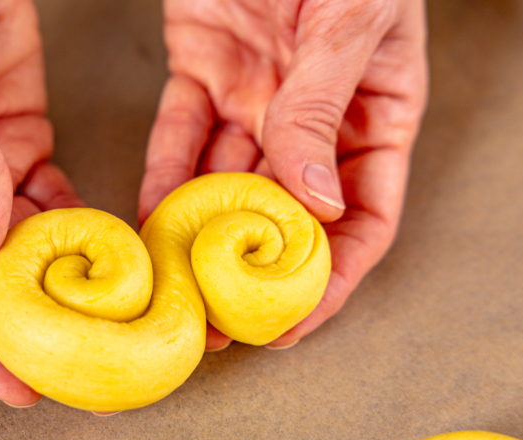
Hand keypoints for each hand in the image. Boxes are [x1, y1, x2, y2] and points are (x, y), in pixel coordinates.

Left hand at [139, 0, 427, 349]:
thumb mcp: (348, 24)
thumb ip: (325, 110)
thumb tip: (318, 205)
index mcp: (374, 113)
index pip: (364, 217)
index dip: (334, 278)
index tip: (294, 324)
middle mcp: (314, 118)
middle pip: (288, 215)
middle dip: (255, 276)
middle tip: (221, 326)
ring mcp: (258, 99)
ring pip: (228, 184)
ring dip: (201, 239)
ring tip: (176, 292)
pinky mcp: (204, 71)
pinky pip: (181, 137)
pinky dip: (165, 179)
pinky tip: (149, 223)